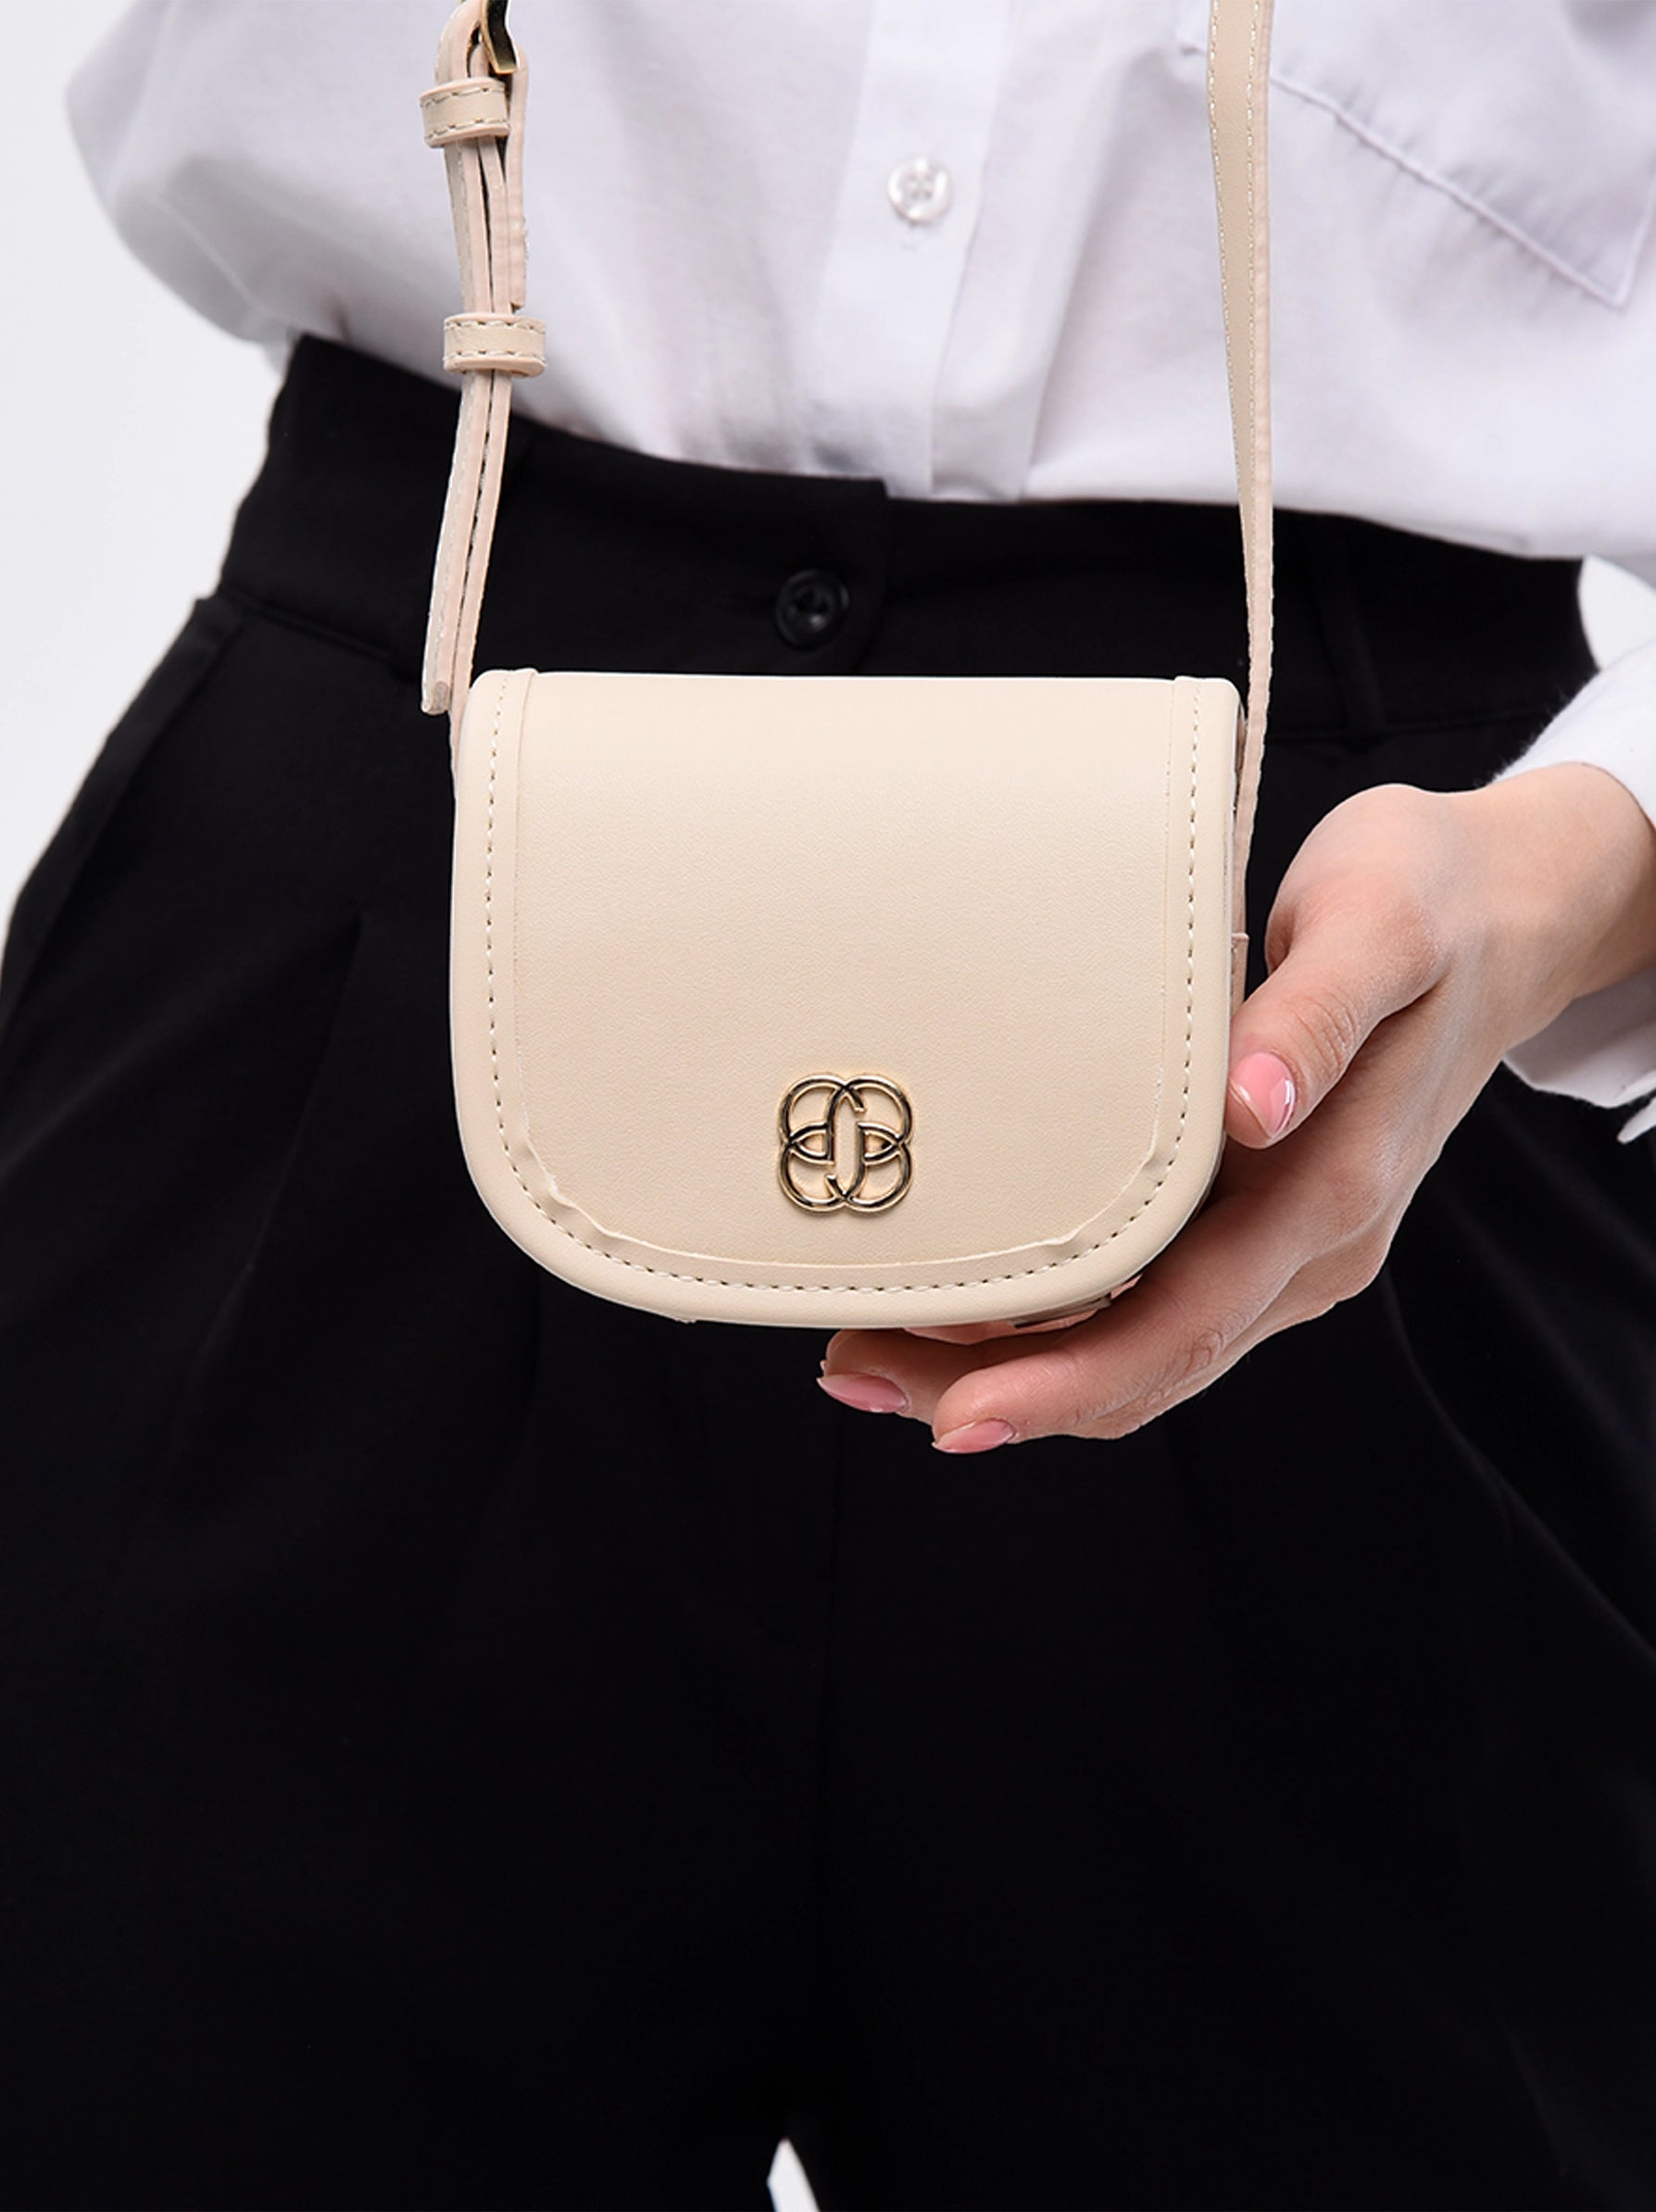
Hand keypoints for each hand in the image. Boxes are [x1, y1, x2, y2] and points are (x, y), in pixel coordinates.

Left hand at [819, 764, 1655, 1451]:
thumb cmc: (1429, 896)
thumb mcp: (1381, 923)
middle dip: (996, 1390)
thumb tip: (1251, 1108)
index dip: (1066, 1380)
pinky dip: (1055, 1322)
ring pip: (1142, 1345)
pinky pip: (1152, 1300)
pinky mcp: (1260, 1215)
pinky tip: (970, 1303)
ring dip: (1011, 1366)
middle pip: (1144, 1360)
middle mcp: (1308, 1240)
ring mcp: (1287, 1240)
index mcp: (1332, 1186)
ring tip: (876, 1355)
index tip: (953, 1411)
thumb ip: (1314, 1016)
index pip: (1187, 1323)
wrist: (1508, 907)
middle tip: (852, 1374)